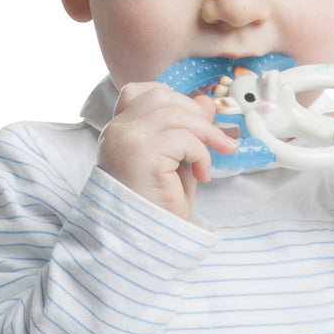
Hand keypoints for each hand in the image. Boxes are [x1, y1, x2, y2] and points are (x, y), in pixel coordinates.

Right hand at [97, 83, 238, 219]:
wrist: (142, 242)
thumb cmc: (156, 205)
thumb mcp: (176, 159)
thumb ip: (186, 128)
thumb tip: (205, 100)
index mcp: (118, 130)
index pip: (139, 91)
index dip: (170, 98)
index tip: (192, 120)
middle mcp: (117, 130)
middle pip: (161, 97)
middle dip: (195, 114)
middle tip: (215, 140)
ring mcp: (126, 139)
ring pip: (176, 113)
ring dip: (206, 133)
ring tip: (215, 156)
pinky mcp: (141, 153)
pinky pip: (184, 137)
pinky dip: (202, 154)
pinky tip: (202, 174)